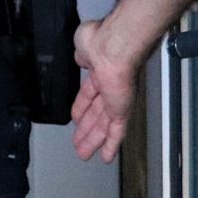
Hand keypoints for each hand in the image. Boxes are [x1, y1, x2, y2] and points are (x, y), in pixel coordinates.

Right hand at [68, 20, 139, 164]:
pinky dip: (111, 144)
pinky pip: (117, 131)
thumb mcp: (82, 46)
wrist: (113, 45)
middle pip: (96, 114)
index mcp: (100, 71)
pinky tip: (105, 156)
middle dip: (86, 129)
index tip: (75, 118)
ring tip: (84, 154)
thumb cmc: (98, 40)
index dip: (81, 107)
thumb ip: (81, 56)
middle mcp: (110, 86)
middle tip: (78, 143)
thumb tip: (80, 58)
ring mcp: (117, 99)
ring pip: (104, 126)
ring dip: (94, 140)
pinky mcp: (122, 109)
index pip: (90, 94)